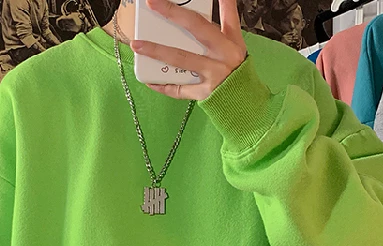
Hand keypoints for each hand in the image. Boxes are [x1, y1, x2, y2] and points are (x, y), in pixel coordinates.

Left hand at [130, 0, 246, 99]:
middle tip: (152, 3)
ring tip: (138, 45)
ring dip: (158, 51)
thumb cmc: (236, 65)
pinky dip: (164, 86)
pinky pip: (180, 91)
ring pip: (182, 59)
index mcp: (228, 40)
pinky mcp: (203, 93)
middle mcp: (221, 56)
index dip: (193, 4)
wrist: (244, 99)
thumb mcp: (236, 39)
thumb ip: (228, 15)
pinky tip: (149, 80)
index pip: (210, 15)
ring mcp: (212, 75)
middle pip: (195, 30)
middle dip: (172, 14)